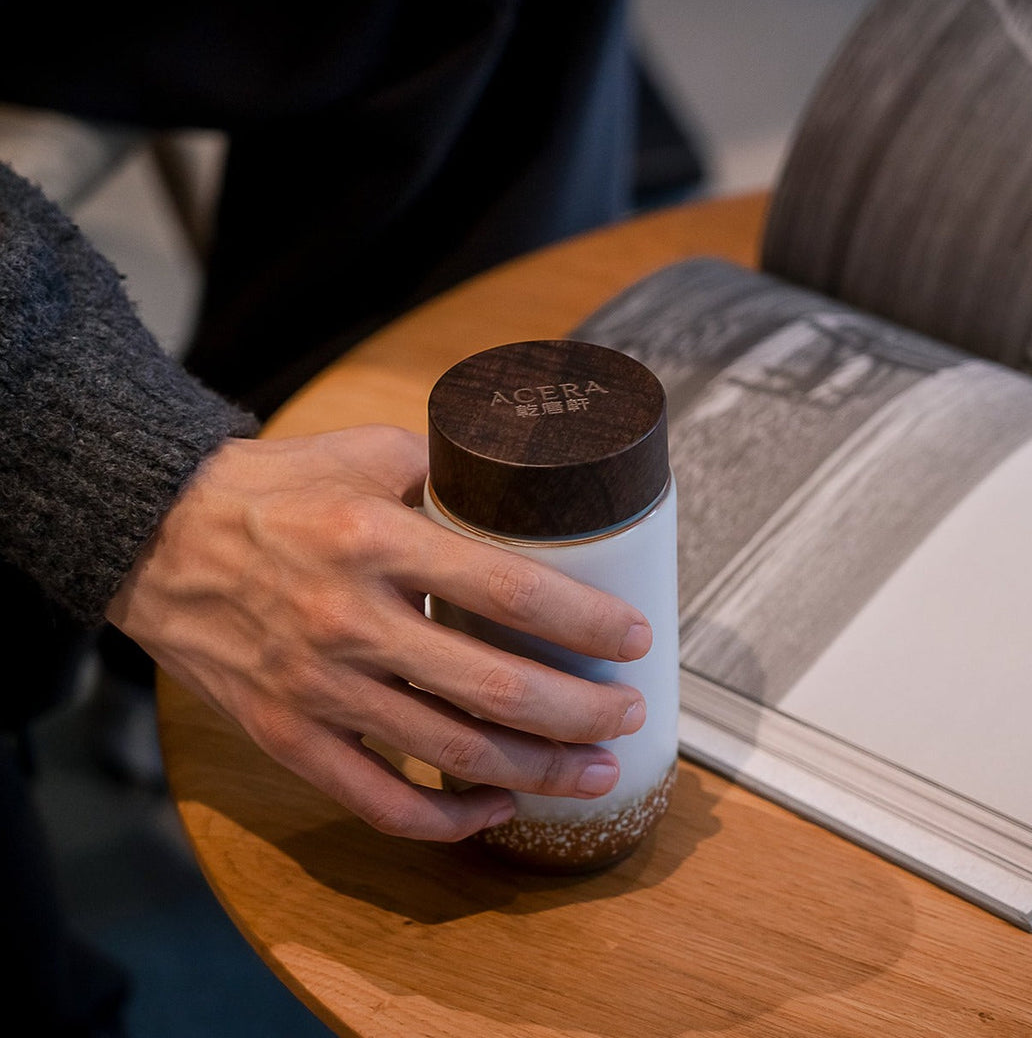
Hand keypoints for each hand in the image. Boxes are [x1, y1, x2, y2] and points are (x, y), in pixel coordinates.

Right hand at [106, 425, 650, 841]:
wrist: (157, 538)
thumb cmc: (270, 490)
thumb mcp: (363, 452)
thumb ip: (447, 473)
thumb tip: (524, 500)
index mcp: (376, 540)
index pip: (512, 591)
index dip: (587, 624)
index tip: (636, 639)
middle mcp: (350, 621)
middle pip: (497, 690)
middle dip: (583, 712)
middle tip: (630, 713)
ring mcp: (317, 689)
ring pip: (452, 753)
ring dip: (538, 773)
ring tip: (595, 774)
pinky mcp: (287, 736)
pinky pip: (377, 800)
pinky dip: (447, 818)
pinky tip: (493, 808)